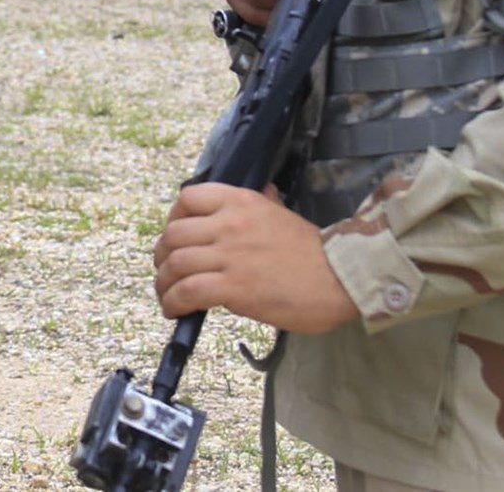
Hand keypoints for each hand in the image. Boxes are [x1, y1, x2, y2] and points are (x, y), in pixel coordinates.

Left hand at [152, 183, 358, 332]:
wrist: (341, 277)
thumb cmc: (315, 251)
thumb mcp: (284, 214)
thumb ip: (265, 203)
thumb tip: (264, 191)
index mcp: (241, 201)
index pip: (188, 198)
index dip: (173, 218)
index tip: (175, 237)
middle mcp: (230, 223)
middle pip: (173, 234)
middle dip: (162, 256)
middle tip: (166, 271)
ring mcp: (230, 255)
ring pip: (175, 264)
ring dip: (163, 283)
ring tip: (168, 297)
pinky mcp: (235, 288)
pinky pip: (188, 292)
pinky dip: (173, 303)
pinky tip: (176, 312)